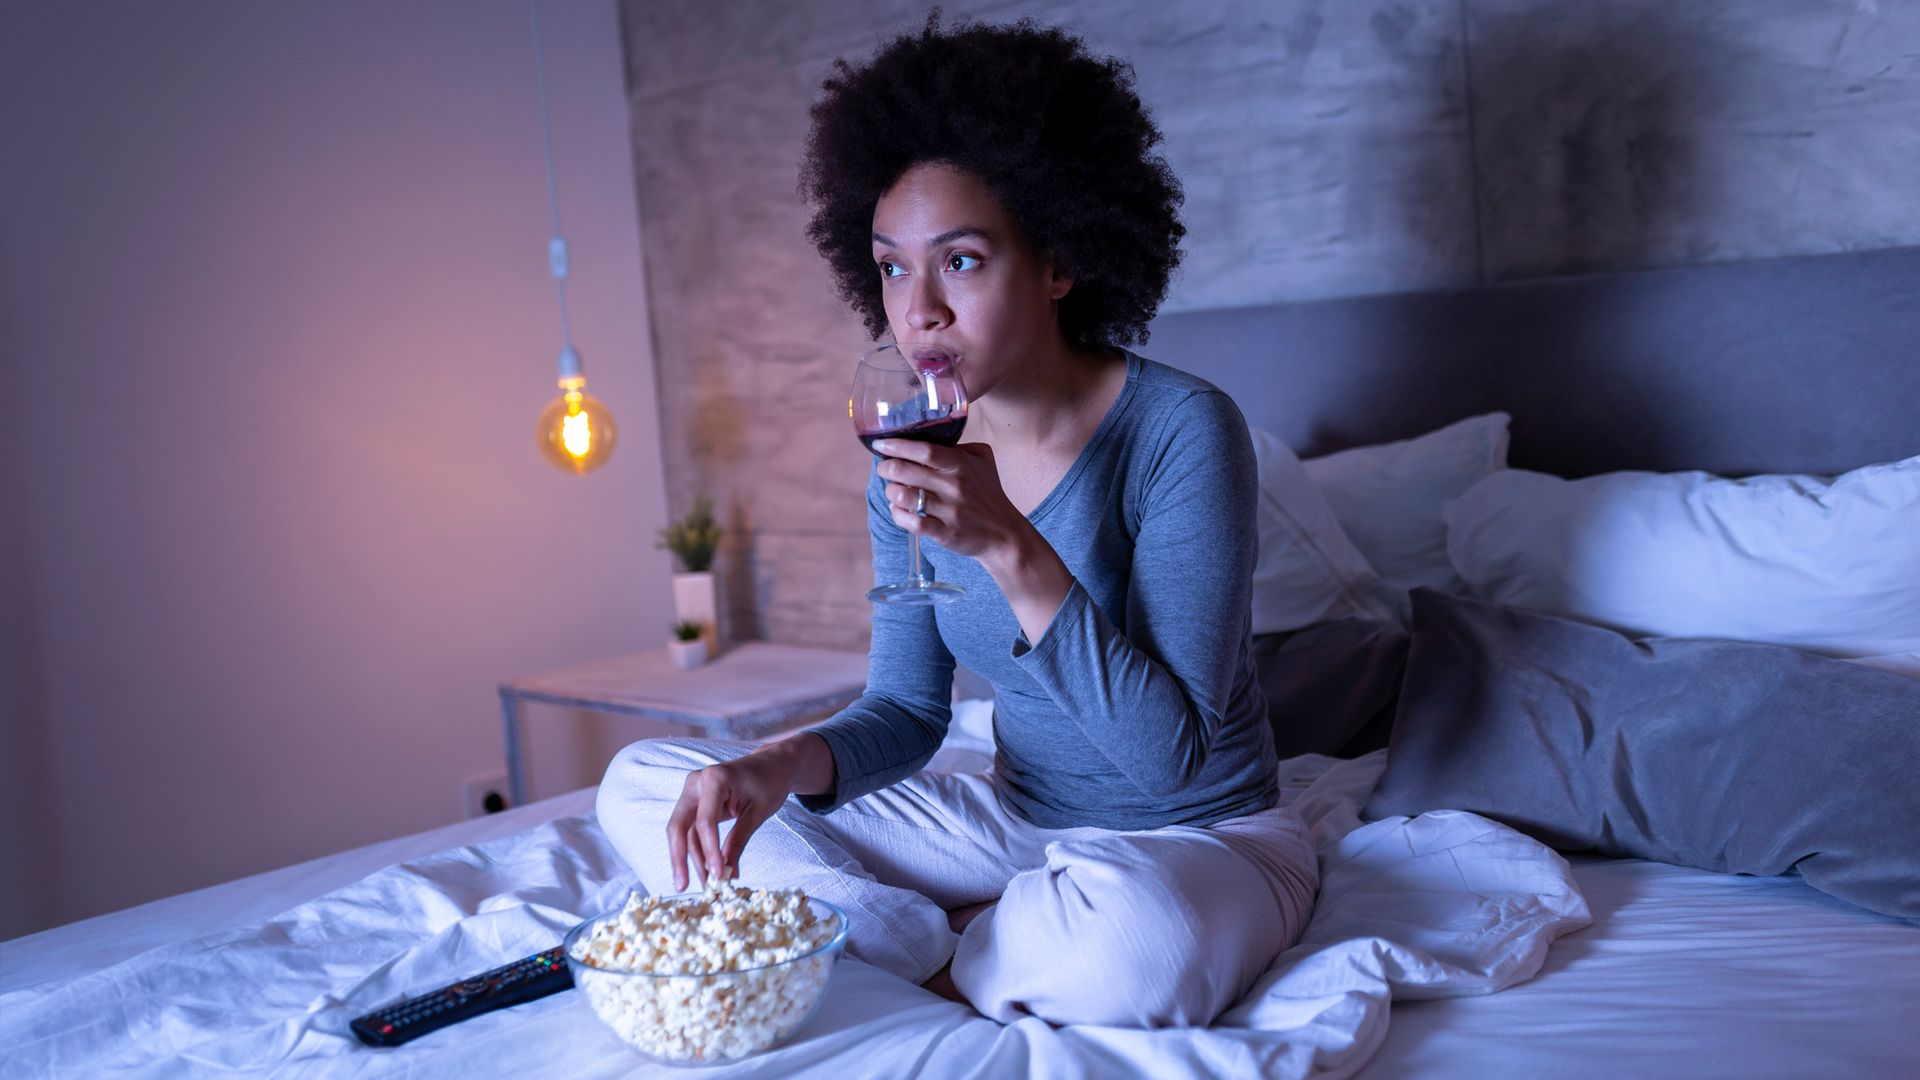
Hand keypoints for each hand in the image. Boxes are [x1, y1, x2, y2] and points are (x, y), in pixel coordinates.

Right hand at [665, 747, 799, 890]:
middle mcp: (695, 783)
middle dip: (680, 859)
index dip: (709, 851)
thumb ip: (738, 840)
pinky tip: (706, 870)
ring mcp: (693, 793)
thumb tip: (727, 872)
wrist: (771, 765)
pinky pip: (692, 830)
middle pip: (679, 826)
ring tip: (705, 884)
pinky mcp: (696, 803)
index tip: (718, 875)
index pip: (704, 821)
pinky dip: (699, 850)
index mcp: (713, 779)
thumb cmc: (768, 782)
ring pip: (684, 832)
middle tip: (683, 887)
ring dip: (691, 859)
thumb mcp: (758, 812)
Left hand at [874, 438, 1076, 641]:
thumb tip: (931, 437)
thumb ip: (960, 446)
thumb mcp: (983, 461)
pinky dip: (898, 515)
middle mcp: (954, 486)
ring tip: (893, 491)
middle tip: (884, 468)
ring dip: (891, 492)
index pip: (924, 450)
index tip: (880, 443)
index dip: (898, 445)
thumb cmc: (989, 494)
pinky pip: (912, 523)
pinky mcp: (945, 533)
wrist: (1005, 534)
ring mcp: (950, 511)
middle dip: (887, 468)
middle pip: (906, 471)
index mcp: (961, 465)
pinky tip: (899, 511)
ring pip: (904, 497)